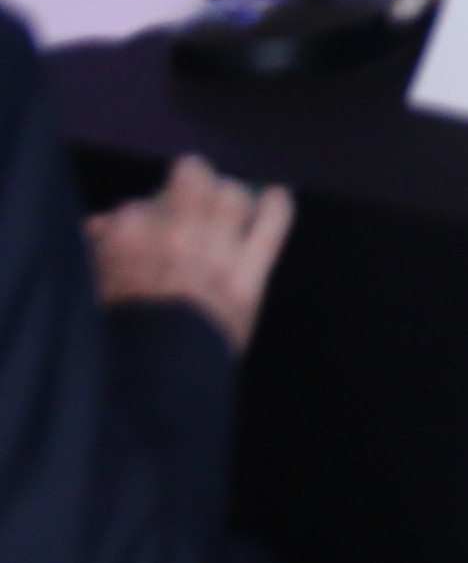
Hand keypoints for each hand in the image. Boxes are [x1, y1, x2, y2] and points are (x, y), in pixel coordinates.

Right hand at [87, 156, 291, 354]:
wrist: (155, 381)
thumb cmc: (119, 339)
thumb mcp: (95, 290)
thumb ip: (100, 251)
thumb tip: (101, 223)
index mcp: (126, 239)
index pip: (136, 207)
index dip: (141, 216)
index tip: (143, 227)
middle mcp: (173, 236)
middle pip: (191, 183)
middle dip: (192, 181)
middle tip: (193, 187)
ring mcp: (215, 253)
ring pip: (231, 198)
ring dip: (229, 196)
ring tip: (228, 202)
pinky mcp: (247, 274)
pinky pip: (271, 225)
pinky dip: (276, 206)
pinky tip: (277, 196)